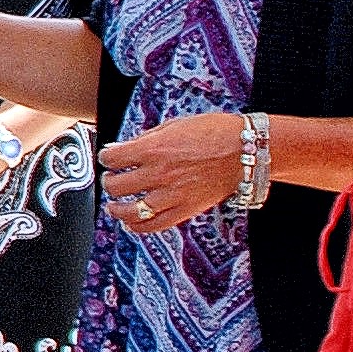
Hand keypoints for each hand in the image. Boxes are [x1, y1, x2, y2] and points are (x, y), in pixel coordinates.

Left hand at [102, 110, 243, 236]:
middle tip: (112, 179)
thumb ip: (145, 139)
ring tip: (114, 205)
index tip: (108, 158)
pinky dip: (137, 226)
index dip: (106, 158)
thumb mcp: (174, 125)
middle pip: (116, 185)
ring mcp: (171, 194)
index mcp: (153, 149)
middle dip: (109, 181)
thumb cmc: (214, 132)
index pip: (112, 158)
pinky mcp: (185, 210)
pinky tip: (130, 222)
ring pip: (130, 210)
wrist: (246, 150)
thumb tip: (122, 148)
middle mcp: (158, 173)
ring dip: (116, 208)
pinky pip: (154, 225)